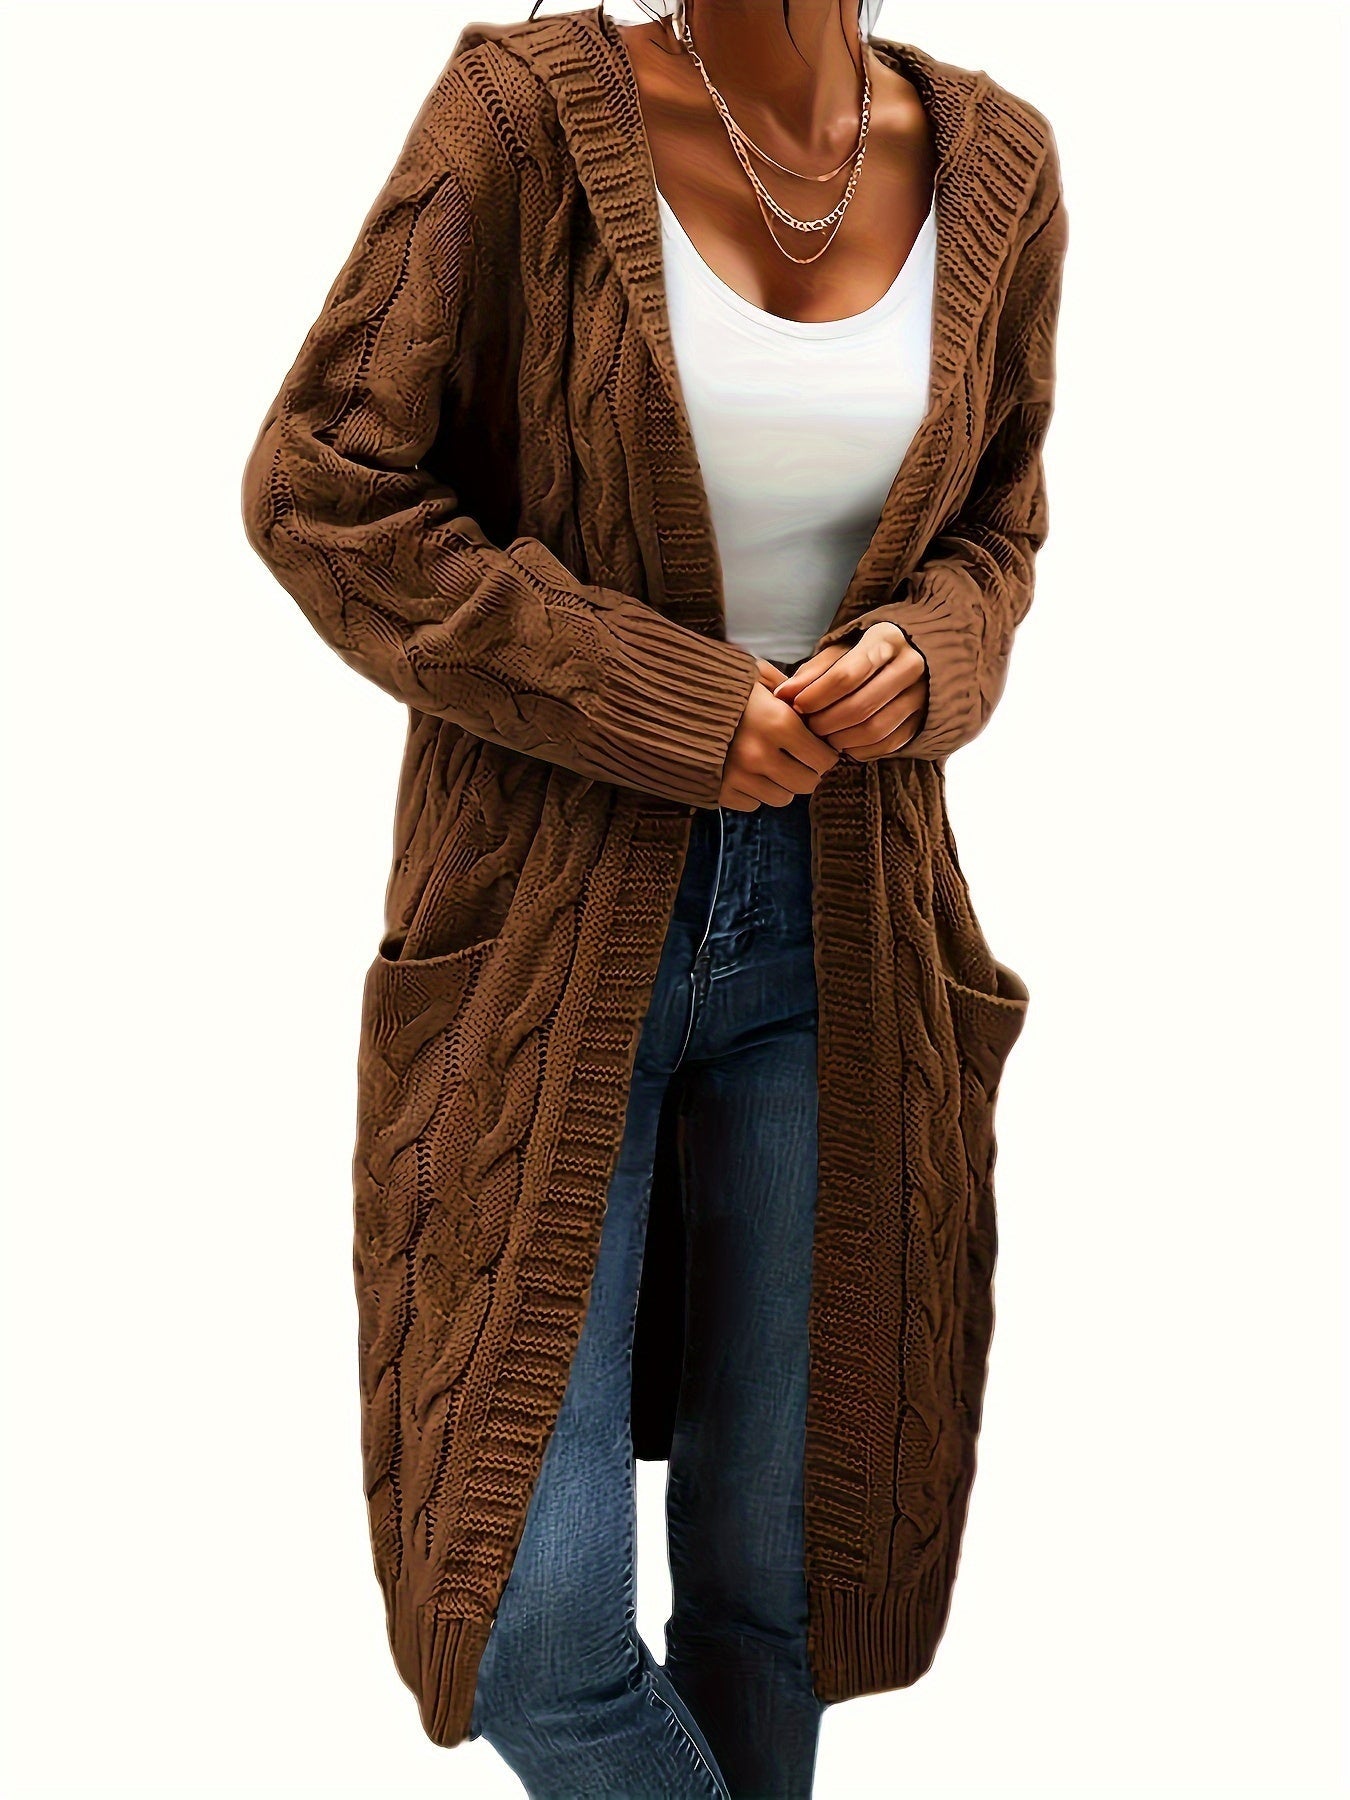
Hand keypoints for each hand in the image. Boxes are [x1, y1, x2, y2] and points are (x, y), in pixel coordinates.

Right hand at [720, 666, 839, 810]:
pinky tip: (746, 771)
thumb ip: (788, 690)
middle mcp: (761, 755)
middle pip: (805, 784)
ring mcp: (739, 777)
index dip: (824, 754)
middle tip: (797, 759)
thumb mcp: (756, 674)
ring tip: (771, 764)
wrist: (666, 700)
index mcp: (779, 723)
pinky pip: (752, 804)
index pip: (823, 759)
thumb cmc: (719, 683)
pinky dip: (754, 792)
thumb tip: (814, 708)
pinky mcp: (720, 791)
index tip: (817, 747)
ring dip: (781, 784)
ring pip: (781, 798)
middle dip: (806, 772)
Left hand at [771, 623, 927, 760]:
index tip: (797, 706)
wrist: (920, 651)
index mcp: (887, 640)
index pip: (846, 676)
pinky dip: (862, 750)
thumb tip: (784, 694)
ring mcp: (922, 695)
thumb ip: (814, 670)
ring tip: (825, 736)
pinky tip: (846, 744)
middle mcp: (911, 666)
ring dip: (842, 739)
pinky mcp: (924, 719)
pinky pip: (889, 744)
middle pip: (860, 707)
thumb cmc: (869, 649)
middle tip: (809, 726)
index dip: (817, 696)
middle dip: (826, 722)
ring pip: (875, 730)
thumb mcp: (843, 649)